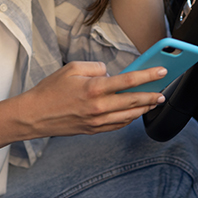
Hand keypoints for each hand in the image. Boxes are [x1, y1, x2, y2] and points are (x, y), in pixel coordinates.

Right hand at [16, 61, 165, 136]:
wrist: (34, 116)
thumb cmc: (50, 90)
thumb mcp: (72, 68)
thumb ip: (95, 67)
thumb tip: (110, 73)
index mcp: (93, 88)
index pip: (128, 81)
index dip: (148, 75)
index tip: (161, 71)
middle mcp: (98, 107)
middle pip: (133, 101)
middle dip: (151, 95)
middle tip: (163, 91)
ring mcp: (96, 121)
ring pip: (128, 116)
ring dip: (143, 109)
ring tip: (153, 102)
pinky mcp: (93, 130)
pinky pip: (117, 126)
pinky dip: (129, 119)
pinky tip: (134, 113)